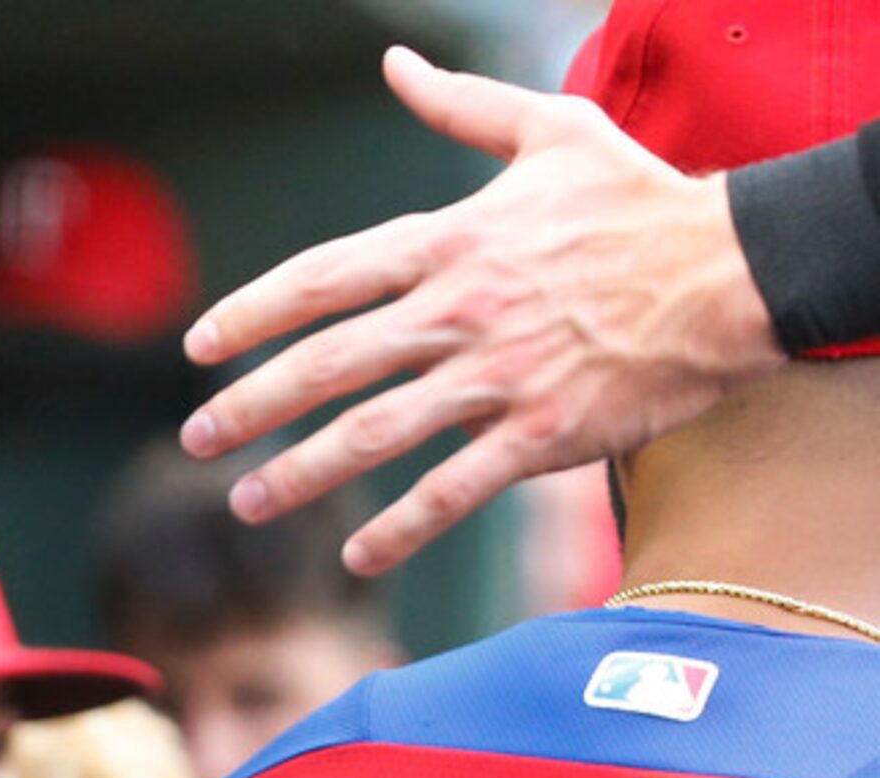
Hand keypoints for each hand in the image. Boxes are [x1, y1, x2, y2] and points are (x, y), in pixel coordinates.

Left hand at [181, 45, 780, 575]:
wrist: (737, 271)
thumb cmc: (639, 200)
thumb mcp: (554, 130)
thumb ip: (463, 107)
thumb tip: (395, 65)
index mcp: (452, 241)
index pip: (324, 278)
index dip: (252, 313)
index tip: (198, 346)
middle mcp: (461, 311)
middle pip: (329, 362)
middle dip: (252, 404)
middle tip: (198, 438)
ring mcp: (499, 377)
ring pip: (376, 433)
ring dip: (303, 474)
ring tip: (248, 502)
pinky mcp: (541, 433)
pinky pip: (454, 489)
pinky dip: (401, 526)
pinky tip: (354, 554)